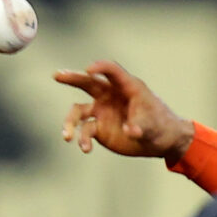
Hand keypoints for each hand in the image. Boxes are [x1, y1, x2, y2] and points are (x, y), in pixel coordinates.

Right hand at [54, 60, 194, 158]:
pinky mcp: (99, 128)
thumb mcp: (153, 124)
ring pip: (79, 111)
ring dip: (70, 122)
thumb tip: (130, 130)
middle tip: (57, 75)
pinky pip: (85, 131)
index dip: (99, 67)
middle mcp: (109, 96)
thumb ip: (141, 126)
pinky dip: (82, 140)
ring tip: (67, 136)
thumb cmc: (159, 125)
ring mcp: (102, 111)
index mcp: (126, 87)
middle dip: (72, 78)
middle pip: (87, 83)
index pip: (111, 71)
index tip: (88, 70)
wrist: (159, 141)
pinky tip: (85, 149)